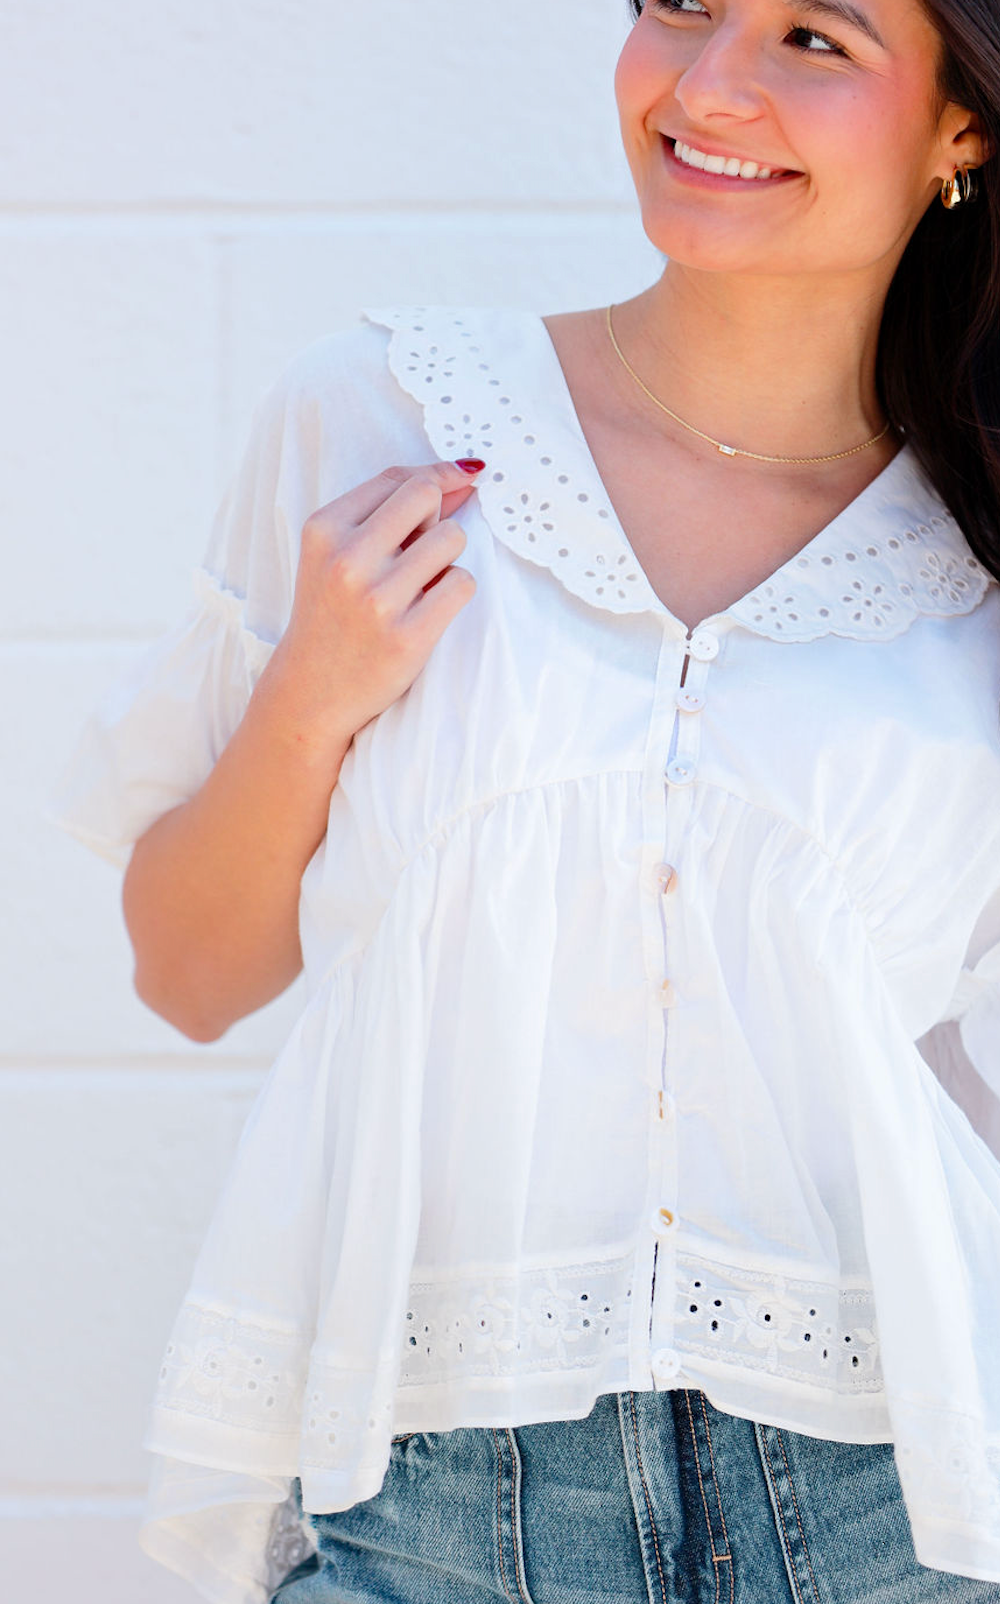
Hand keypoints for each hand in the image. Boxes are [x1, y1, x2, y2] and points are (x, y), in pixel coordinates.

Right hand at [258, 459, 482, 764]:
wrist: (313, 689)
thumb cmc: (334, 612)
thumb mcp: (338, 551)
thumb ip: (392, 509)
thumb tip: (465, 475)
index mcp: (324, 529)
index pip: (398, 479)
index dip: (434, 482)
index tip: (453, 489)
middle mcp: (346, 560)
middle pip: (427, 498)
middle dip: (436, 519)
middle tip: (419, 553)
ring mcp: (377, 600)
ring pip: (452, 538)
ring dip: (447, 558)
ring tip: (419, 585)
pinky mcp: (408, 636)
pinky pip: (462, 583)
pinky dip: (455, 592)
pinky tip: (430, 608)